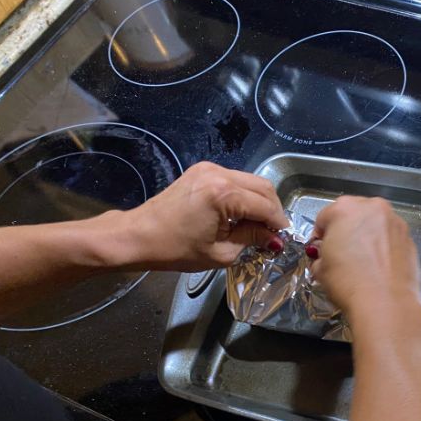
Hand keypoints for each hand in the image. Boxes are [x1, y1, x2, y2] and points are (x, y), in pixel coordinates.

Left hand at [120, 161, 287, 270]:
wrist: (138, 236)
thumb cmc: (176, 249)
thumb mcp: (221, 252)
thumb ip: (252, 239)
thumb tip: (275, 239)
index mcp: (223, 194)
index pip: (265, 205)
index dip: (278, 223)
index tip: (283, 239)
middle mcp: (219, 173)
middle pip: (263, 186)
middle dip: (272, 209)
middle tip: (272, 232)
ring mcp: (209, 168)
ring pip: (251, 181)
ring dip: (259, 201)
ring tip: (256, 225)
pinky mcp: (202, 170)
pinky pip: (235, 180)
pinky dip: (244, 195)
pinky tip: (240, 214)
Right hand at [309, 196, 420, 318]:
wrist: (386, 303)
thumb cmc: (349, 283)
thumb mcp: (321, 270)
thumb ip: (320, 256)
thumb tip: (324, 257)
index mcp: (345, 209)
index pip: (324, 217)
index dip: (320, 235)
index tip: (321, 250)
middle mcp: (372, 208)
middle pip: (353, 214)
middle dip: (345, 231)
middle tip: (342, 254)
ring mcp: (395, 222)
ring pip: (375, 225)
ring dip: (367, 237)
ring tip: (363, 262)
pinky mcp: (410, 238)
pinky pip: (391, 238)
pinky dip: (384, 247)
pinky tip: (379, 267)